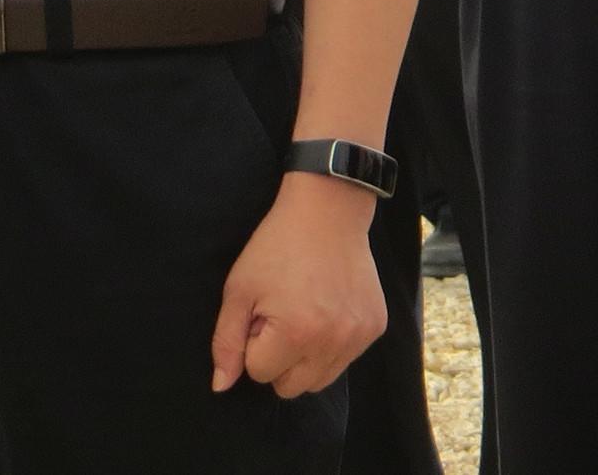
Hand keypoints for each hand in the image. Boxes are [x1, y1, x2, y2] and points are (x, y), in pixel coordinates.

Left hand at [210, 173, 385, 397]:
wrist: (329, 210)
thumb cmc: (277, 246)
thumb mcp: (239, 290)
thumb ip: (226, 343)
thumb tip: (221, 386)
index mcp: (295, 333)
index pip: (260, 374)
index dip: (254, 343)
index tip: (263, 312)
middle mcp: (332, 341)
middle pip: (291, 387)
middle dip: (280, 360)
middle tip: (282, 316)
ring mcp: (359, 335)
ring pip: (321, 379)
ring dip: (307, 358)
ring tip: (305, 315)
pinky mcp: (376, 325)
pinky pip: (346, 358)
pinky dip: (332, 345)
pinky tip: (329, 309)